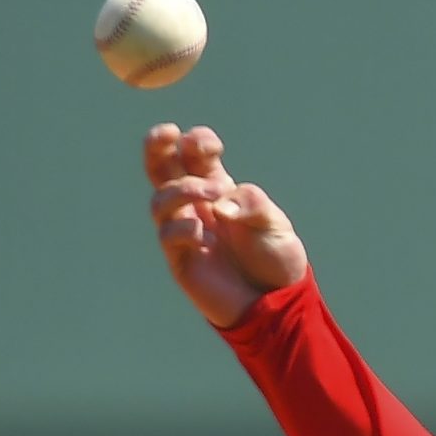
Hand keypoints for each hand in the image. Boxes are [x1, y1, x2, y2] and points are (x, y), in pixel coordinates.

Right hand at [142, 123, 307, 328]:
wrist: (278, 303)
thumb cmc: (276, 260)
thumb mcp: (276, 226)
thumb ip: (254, 205)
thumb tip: (220, 203)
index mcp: (219, 190)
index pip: (194, 156)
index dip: (197, 142)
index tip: (211, 145)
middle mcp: (196, 207)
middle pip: (162, 169)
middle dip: (157, 146)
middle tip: (167, 131)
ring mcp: (185, 232)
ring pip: (160, 199)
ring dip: (183, 189)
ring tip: (213, 193)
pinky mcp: (182, 260)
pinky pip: (167, 236)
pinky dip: (182, 229)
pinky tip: (204, 236)